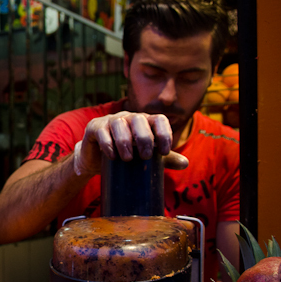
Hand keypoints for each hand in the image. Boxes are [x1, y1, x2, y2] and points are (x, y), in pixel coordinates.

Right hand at [72, 111, 187, 175]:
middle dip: (144, 138)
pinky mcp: (95, 127)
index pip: (159, 119)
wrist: (96, 162)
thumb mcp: (146, 158)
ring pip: (119, 123)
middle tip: (145, 156)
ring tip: (127, 159)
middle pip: (139, 119)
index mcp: (144, 122)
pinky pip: (102, 131)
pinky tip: (112, 156)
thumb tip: (186, 163)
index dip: (164, 134)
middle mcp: (128, 118)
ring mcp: (110, 120)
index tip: (164, 152)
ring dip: (125, 141)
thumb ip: (165, 159)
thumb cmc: (125, 156)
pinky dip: (108, 144)